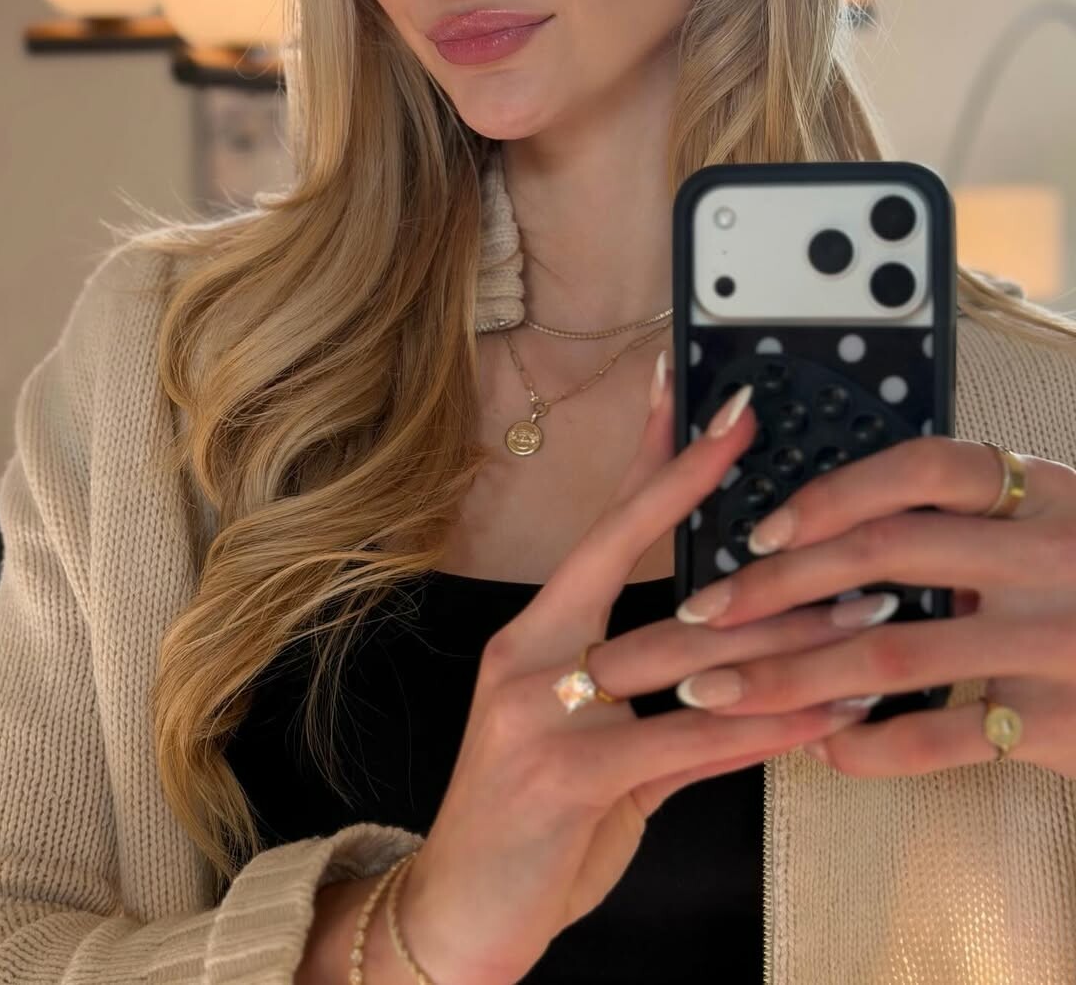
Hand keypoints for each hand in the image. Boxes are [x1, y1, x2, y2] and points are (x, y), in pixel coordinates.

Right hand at [397, 376, 872, 984]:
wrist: (456, 915)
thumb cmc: (530, 826)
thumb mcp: (602, 756)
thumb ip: (676, 714)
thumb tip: (758, 686)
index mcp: (536, 632)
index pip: (607, 526)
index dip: (661, 460)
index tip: (710, 404)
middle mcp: (529, 652)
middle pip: (635, 557)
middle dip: (736, 526)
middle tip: (831, 508)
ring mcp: (540, 708)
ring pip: (683, 651)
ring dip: (786, 634)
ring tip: (862, 614)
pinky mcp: (565, 773)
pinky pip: (686, 739)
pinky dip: (766, 726)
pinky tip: (827, 715)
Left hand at [677, 435, 1075, 777]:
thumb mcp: (1058, 525)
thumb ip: (974, 517)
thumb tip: (836, 521)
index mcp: (1043, 491)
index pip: (924, 467)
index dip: (833, 490)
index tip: (759, 527)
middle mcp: (1051, 555)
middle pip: (885, 556)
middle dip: (773, 587)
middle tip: (696, 615)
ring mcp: (1057, 642)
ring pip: (891, 655)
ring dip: (786, 676)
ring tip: (713, 692)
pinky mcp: (1065, 725)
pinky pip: (943, 740)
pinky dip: (869, 747)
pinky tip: (817, 750)